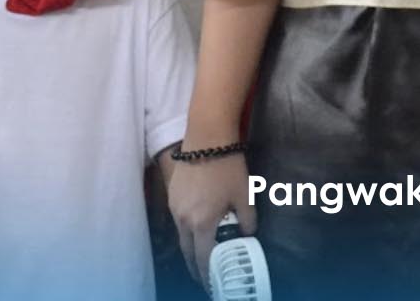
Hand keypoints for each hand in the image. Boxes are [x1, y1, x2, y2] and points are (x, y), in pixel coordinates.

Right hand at [168, 154, 254, 282]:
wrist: (206, 135)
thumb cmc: (227, 166)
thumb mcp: (245, 195)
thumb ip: (248, 220)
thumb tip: (247, 234)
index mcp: (202, 223)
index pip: (203, 258)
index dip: (207, 275)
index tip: (211, 284)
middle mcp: (183, 219)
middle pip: (187, 251)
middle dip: (195, 267)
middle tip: (204, 276)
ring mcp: (174, 206)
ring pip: (181, 235)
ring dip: (190, 248)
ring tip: (201, 253)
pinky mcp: (171, 194)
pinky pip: (178, 219)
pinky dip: (186, 229)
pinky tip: (196, 226)